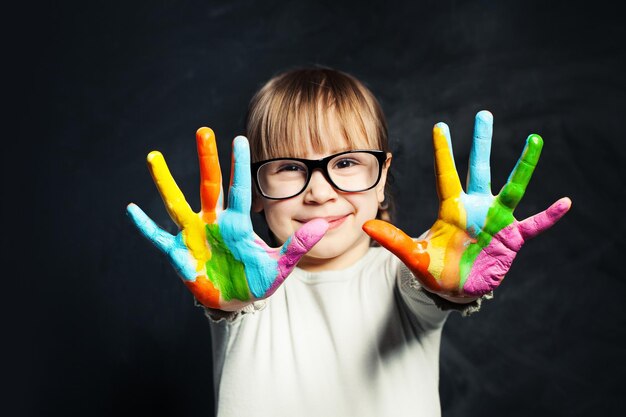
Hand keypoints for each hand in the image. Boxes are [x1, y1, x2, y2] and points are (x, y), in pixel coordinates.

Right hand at [127, 128, 327, 310]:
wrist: (236, 301)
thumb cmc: (257, 280)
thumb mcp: (279, 265)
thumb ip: (298, 245)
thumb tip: (323, 224)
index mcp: (237, 222)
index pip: (238, 188)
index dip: (239, 165)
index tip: (239, 138)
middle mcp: (213, 222)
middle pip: (208, 186)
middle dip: (207, 160)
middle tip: (204, 130)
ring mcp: (194, 236)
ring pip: (177, 204)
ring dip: (165, 181)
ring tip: (154, 156)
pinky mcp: (179, 253)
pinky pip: (159, 237)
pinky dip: (146, 225)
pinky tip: (132, 209)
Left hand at [363, 111, 570, 298]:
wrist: (457, 290)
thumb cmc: (435, 270)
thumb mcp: (413, 255)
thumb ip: (393, 239)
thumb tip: (366, 223)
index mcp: (451, 208)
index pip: (446, 174)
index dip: (444, 151)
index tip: (440, 126)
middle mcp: (475, 208)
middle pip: (480, 169)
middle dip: (481, 143)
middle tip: (483, 113)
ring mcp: (496, 221)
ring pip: (512, 188)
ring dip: (523, 166)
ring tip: (534, 140)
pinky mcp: (512, 238)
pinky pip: (533, 224)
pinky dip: (548, 215)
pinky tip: (565, 202)